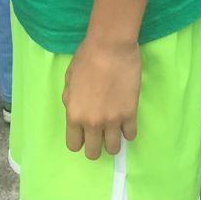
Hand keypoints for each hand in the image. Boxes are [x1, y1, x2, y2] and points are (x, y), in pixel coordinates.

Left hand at [61, 37, 139, 160]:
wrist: (110, 47)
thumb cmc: (86, 58)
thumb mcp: (69, 80)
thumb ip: (70, 100)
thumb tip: (74, 111)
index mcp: (74, 115)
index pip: (74, 145)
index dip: (79, 140)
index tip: (85, 134)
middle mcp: (92, 123)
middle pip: (93, 152)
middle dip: (96, 145)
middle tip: (101, 134)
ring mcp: (112, 121)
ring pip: (114, 149)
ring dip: (113, 141)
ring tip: (115, 130)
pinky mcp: (130, 114)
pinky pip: (131, 135)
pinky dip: (128, 131)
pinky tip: (126, 121)